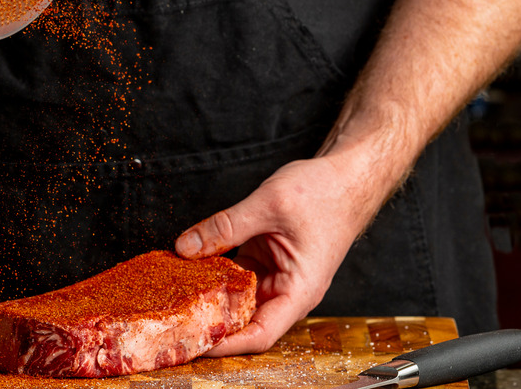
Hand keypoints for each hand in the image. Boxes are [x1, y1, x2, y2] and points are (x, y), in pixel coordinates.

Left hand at [175, 156, 370, 355]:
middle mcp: (288, 291)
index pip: (259, 333)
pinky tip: (191, 266)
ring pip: (236, 298)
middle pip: (244, 321)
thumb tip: (186, 246)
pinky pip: (236, 276)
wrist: (345, 176)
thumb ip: (225, 226)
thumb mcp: (269, 205)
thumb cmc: (326, 193)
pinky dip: (215, 272)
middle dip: (211, 321)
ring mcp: (276, 277)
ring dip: (209, 294)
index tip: (195, 343)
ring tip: (176, 293)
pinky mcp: (266, 261)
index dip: (226, 344)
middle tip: (174, 318)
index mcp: (298, 290)